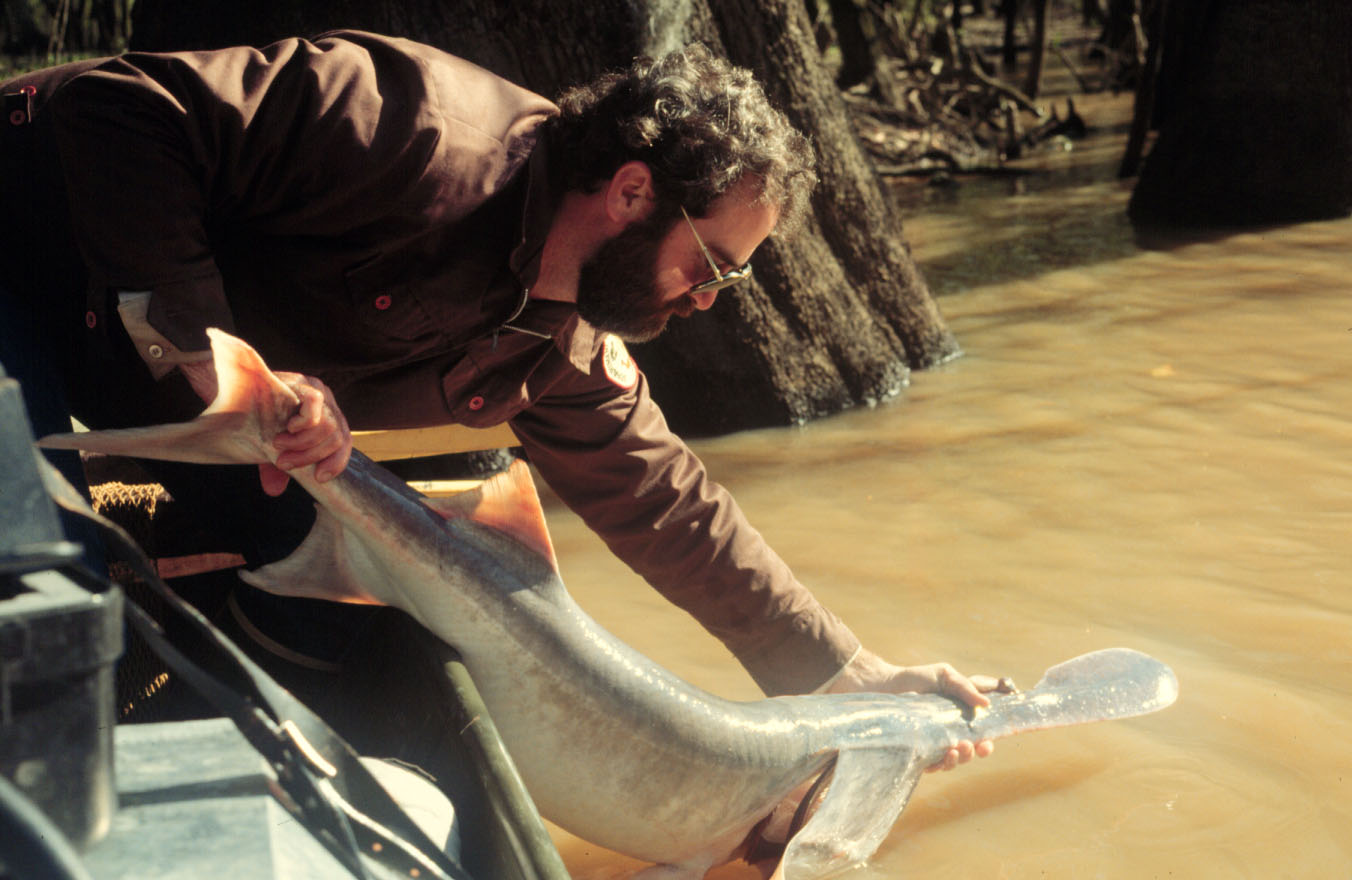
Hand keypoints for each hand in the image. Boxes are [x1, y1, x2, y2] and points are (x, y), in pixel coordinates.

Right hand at [261, 372, 351, 496]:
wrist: (234, 392)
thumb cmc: (257, 420)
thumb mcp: (269, 447)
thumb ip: (276, 468)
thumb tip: (274, 490)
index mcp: (327, 417)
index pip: (344, 442)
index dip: (336, 463)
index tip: (319, 478)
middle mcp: (327, 402)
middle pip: (337, 436)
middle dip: (310, 456)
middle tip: (283, 462)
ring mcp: (316, 389)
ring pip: (328, 425)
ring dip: (302, 443)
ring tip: (278, 445)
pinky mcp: (301, 381)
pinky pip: (315, 402)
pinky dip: (304, 421)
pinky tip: (288, 428)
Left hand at [824, 647, 1001, 772]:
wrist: (882, 686)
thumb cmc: (914, 679)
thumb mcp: (944, 676)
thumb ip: (965, 687)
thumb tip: (987, 705)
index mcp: (961, 714)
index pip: (984, 728)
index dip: (994, 734)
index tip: (997, 734)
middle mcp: (951, 731)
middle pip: (975, 748)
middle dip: (981, 750)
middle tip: (981, 745)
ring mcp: (936, 743)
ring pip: (957, 759)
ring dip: (964, 757)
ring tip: (960, 747)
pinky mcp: (920, 753)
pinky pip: (936, 766)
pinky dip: (944, 763)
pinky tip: (946, 754)